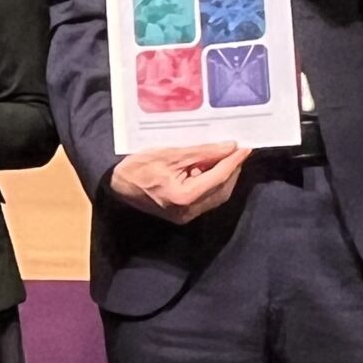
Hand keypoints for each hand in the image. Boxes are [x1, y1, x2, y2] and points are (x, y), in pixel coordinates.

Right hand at [108, 145, 244, 225]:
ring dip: (223, 177)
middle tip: (236, 150)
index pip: (218, 177)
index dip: (233, 161)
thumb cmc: (138, 167)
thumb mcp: (170, 154)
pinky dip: (211, 183)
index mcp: (184, 197)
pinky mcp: (182, 215)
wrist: (117, 185)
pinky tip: (208, 169)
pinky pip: (205, 199)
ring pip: (216, 196)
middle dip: (231, 169)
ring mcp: (185, 216)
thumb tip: (229, 147)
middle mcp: (188, 211)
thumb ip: (202, 152)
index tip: (245, 147)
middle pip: (222, 190)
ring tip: (222, 157)